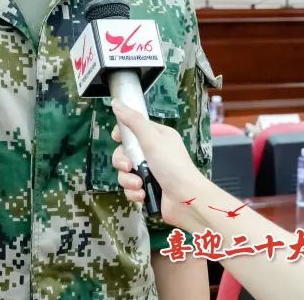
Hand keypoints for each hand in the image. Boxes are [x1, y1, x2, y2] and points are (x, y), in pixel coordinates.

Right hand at [110, 99, 207, 226]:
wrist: (187, 200)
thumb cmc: (173, 166)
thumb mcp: (152, 139)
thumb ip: (133, 121)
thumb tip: (116, 103)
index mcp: (158, 137)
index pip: (133, 129)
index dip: (122, 134)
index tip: (117, 139)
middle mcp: (154, 153)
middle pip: (125, 153)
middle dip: (122, 162)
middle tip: (129, 167)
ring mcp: (151, 172)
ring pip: (125, 172)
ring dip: (128, 180)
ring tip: (139, 185)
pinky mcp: (148, 189)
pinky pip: (131, 188)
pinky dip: (134, 192)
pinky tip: (142, 195)